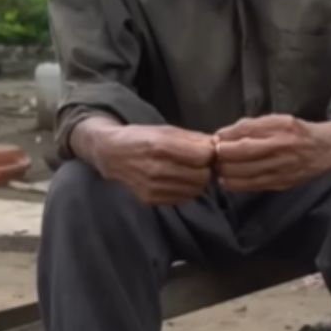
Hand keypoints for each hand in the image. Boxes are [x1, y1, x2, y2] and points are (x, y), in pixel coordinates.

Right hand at [88, 124, 215, 205]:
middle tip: (201, 163)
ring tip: (190, 171)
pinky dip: (187, 190)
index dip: (210, 153)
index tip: (207, 150)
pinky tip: (179, 180)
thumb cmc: (143, 138)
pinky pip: (183, 199)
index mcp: (161, 146)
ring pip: (195, 190)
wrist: (111, 154)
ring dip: (198, 181)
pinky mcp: (150, 200)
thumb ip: (195, 138)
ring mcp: (152, 187)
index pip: (204, 156)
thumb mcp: (168, 130)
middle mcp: (156, 169)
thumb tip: (219, 146)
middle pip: (202, 176)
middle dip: (206, 169)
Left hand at [214, 115, 330, 191]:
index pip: (243, 135)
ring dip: (225, 172)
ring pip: (241, 175)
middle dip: (221, 157)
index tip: (215, 142)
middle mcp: (281, 148)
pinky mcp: (281, 184)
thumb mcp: (278, 120)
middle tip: (215, 156)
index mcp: (280, 128)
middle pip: (239, 156)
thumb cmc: (298, 132)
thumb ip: (251, 126)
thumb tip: (222, 135)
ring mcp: (281, 168)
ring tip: (221, 167)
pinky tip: (230, 179)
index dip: (223, 141)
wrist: (327, 150)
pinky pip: (251, 187)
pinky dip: (235, 184)